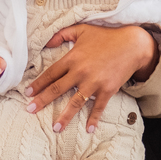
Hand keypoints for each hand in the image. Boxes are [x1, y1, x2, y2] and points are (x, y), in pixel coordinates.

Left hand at [26, 25, 156, 133]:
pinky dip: (94, 118)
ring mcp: (94, 82)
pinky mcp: (107, 89)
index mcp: (72, 58)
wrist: (132, 44)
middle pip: (57, 89)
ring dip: (64, 116)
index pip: (51, 74)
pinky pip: (98, 107)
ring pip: (75, 102)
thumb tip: (47, 42)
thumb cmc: (106, 36)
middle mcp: (80, 71)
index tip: (28, 94)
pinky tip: (89, 129)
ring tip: (56, 128)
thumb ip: (62, 34)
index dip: (38, 84)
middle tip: (30, 110)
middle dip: (42, 101)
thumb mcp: (82, 30)